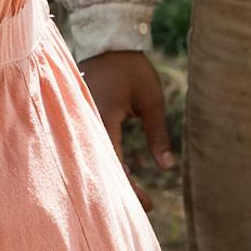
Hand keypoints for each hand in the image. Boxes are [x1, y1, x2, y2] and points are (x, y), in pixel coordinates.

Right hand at [79, 51, 176, 212]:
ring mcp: (82, 118)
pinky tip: (120, 171)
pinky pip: (93, 144)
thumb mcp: (151, 100)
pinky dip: (106, 160)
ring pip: (96, 157)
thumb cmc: (132, 69)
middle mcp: (87, 121)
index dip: (131, 187)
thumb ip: (158, 134)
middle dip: (121, 189)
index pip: (115, 162)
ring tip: (132, 195)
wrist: (108, 42)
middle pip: (102, 165)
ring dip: (113, 176)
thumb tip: (167, 167)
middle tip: (143, 208)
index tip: (148, 204)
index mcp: (103, 117)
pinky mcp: (83, 115)